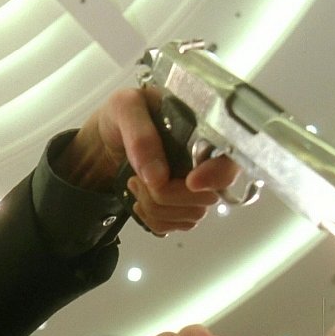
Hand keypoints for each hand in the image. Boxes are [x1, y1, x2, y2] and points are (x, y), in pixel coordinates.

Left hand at [52, 88, 239, 233]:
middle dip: (167, 194)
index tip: (191, 182)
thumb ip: (141, 136)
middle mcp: (206, 161)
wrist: (103, 140)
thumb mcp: (124, 108)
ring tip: (134, 183)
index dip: (217, 175)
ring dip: (155, 207)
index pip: (231, 160)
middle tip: (139, 177)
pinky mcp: (179, 206)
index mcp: (204, 130)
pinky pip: (176, 226)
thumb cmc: (119, 117)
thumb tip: (157, 177)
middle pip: (206, 197)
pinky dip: (153, 220)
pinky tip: (139, 201)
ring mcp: (195, 187)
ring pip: (191, 216)